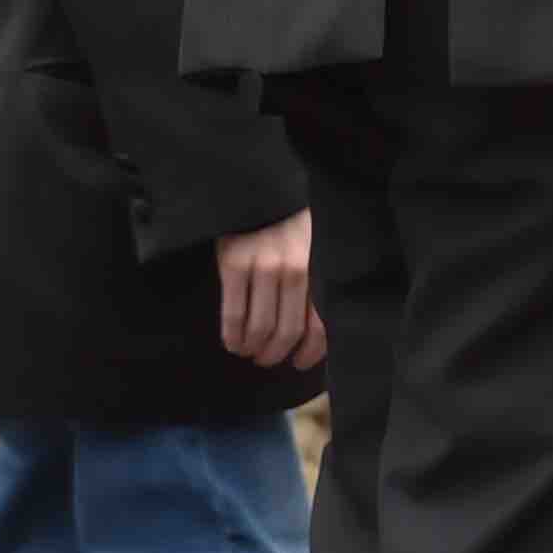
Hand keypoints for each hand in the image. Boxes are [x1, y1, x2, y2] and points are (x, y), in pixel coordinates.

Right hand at [216, 209, 326, 368]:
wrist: (257, 190)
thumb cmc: (290, 223)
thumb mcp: (315, 248)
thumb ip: (316, 282)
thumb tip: (314, 330)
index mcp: (318, 269)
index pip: (320, 325)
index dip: (309, 353)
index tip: (299, 363)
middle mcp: (295, 271)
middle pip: (286, 333)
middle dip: (275, 354)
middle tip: (267, 359)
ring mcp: (263, 269)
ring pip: (260, 328)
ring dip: (253, 348)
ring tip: (249, 351)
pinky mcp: (234, 266)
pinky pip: (234, 315)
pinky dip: (232, 336)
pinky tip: (232, 343)